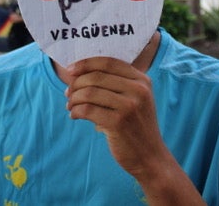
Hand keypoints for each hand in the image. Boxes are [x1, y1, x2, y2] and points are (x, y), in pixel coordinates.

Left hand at [65, 58, 167, 177]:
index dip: (85, 64)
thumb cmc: (135, 126)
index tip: (69, 70)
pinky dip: (76, 111)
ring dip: (74, 98)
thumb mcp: (135, 99)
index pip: (108, 62)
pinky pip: (87, 110)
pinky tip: (75, 115)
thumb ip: (115, 84)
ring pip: (89, 92)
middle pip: (96, 76)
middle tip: (68, 93)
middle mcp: (138, 90)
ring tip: (70, 106)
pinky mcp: (119, 123)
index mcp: (142, 80)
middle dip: (76, 84)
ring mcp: (130, 106)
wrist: (150, 157)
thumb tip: (76, 73)